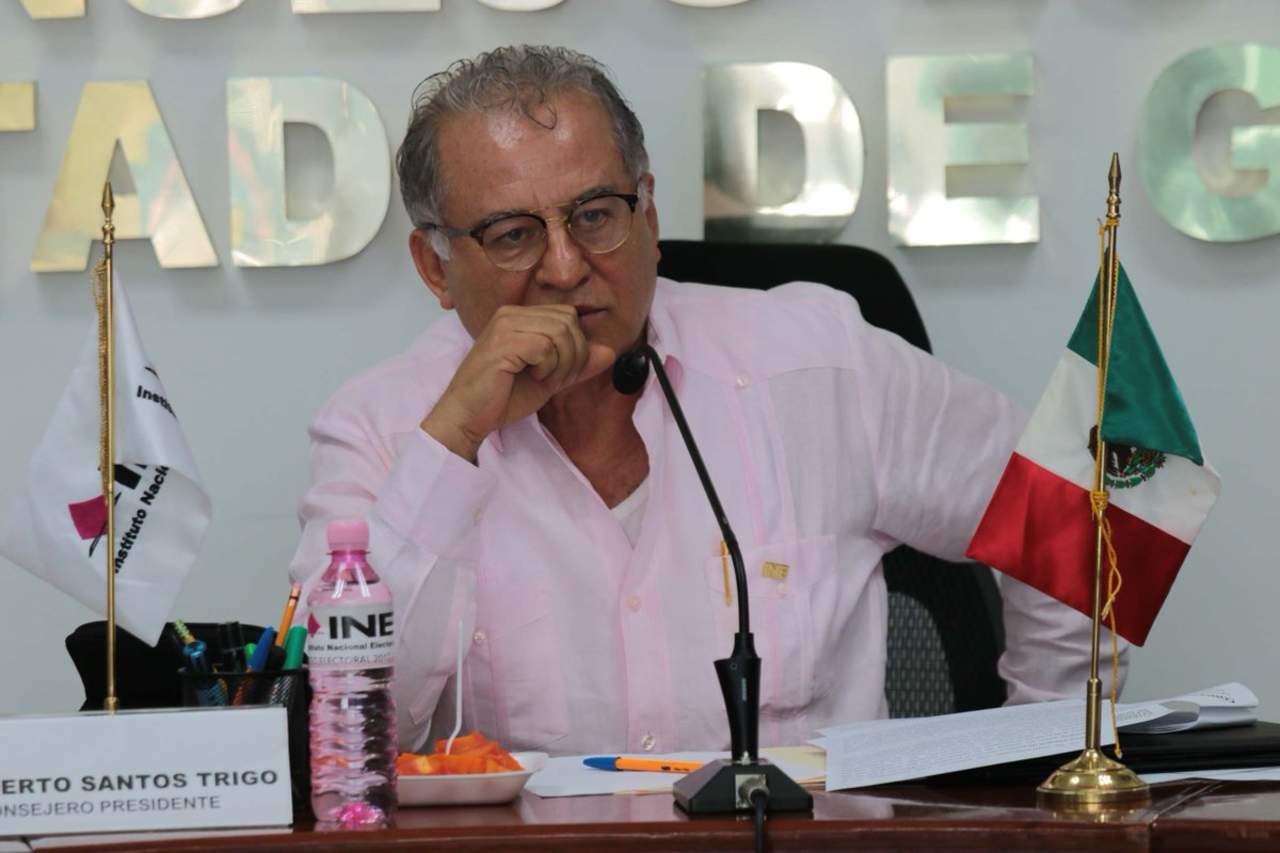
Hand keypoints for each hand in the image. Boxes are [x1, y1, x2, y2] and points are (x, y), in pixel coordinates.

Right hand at [421, 305, 615, 461]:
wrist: (468, 417)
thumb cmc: (503, 397)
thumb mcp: (550, 379)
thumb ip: (579, 364)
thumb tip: (610, 352)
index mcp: (519, 317)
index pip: (568, 316)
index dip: (577, 345)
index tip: (563, 372)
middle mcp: (510, 314)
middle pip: (568, 321)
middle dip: (574, 354)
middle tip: (556, 378)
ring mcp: (504, 326)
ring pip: (560, 332)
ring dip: (562, 362)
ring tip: (544, 378)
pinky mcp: (502, 343)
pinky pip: (545, 346)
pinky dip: (547, 366)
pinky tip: (532, 377)